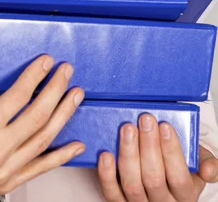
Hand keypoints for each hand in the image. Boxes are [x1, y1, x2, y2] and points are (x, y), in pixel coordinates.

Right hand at [0, 55, 84, 201]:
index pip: (16, 98)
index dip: (34, 77)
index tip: (46, 62)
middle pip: (36, 116)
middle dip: (55, 90)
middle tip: (66, 71)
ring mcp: (5, 170)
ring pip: (43, 139)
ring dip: (63, 115)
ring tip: (76, 95)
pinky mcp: (7, 183)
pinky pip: (40, 168)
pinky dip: (61, 156)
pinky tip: (76, 145)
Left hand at [98, 113, 217, 200]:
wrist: (163, 189)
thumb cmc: (178, 171)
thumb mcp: (198, 166)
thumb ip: (205, 162)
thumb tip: (208, 168)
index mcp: (184, 195)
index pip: (179, 176)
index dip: (171, 151)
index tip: (165, 126)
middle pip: (153, 178)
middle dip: (148, 145)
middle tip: (145, 120)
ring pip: (132, 184)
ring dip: (128, 154)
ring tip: (127, 129)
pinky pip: (111, 192)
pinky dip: (106, 174)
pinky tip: (106, 154)